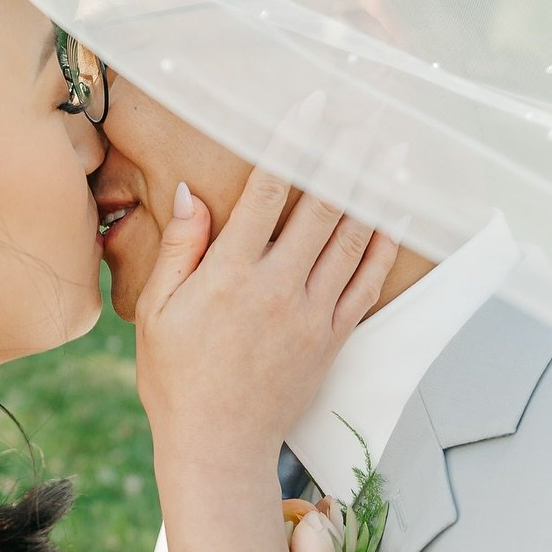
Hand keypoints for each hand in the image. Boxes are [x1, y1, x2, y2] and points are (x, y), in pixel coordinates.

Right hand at [135, 134, 398, 472]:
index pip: (267, 192)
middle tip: (366, 116)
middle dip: (346, 156)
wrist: (218, 446)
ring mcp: (311, 315)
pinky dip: (382, 247)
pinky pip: (364, 284)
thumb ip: (180, 249)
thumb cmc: (177, 378)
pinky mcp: (331, 338)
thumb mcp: (158, 311)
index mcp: (229, 275)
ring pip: (351, 240)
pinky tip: (394, 217)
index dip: (292, 142)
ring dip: (373, 191)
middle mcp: (277, 289)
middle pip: (322, 207)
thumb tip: (192, 193)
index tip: (312, 106)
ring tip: (390, 151)